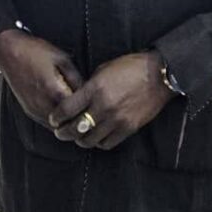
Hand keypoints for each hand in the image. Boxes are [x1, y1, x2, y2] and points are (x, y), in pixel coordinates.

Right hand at [0, 30, 82, 129]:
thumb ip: (76, 77)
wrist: (8, 50)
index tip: (93, 107)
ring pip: (56, 127)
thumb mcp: (62, 58)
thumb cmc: (32, 51)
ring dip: (66, 122)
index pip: (78, 111)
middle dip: (77, 120)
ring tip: (73, 113)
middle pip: (67, 124)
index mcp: (54, 91)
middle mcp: (44, 104)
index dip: (87, 110)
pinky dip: (55, 120)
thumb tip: (85, 89)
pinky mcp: (28, 110)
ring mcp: (34, 109)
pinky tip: (59, 109)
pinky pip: (46, 122)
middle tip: (86, 113)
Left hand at [48, 52, 173, 149]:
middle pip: (76, 128)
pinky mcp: (129, 128)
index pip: (68, 109)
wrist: (158, 76)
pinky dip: (99, 143)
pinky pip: (108, 143)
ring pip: (90, 139)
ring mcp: (116, 120)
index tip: (53, 119)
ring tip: (77, 137)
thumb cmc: (129, 67)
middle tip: (60, 132)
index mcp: (94, 89)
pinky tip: (96, 138)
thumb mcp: (103, 70)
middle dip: (64, 133)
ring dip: (80, 140)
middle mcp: (103, 107)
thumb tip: (78, 98)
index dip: (57, 117)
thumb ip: (89, 86)